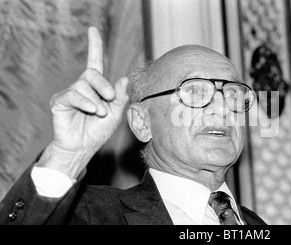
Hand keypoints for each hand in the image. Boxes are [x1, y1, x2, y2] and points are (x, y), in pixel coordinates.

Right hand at [36, 27, 128, 178]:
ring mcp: (69, 93)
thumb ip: (120, 97)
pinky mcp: (59, 101)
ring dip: (96, 100)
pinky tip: (92, 111)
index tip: (93, 29)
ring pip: (84, 84)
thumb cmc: (98, 131)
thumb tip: (124, 78)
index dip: (94, 46)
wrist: (83, 147)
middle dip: (104, 85)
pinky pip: (74, 94)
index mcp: (95, 87)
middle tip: (110, 99)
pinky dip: (86, 103)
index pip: (95, 62)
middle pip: (92, 72)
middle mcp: (81, 86)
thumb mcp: (115, 114)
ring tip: (98, 113)